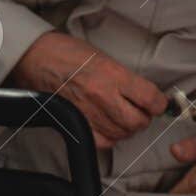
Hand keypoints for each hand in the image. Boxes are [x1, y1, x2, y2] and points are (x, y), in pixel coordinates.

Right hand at [8, 31, 166, 148]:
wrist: (36, 59)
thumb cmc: (68, 54)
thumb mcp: (104, 58)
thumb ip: (125, 78)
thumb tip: (144, 94)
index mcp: (113, 75)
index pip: (150, 99)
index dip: (159, 103)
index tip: (158, 103)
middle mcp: (104, 97)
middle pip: (139, 121)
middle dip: (144, 118)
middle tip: (140, 111)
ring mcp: (90, 114)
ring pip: (123, 134)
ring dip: (127, 128)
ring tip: (121, 117)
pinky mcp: (78, 125)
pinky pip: (105, 142)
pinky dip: (111, 137)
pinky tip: (108, 126)